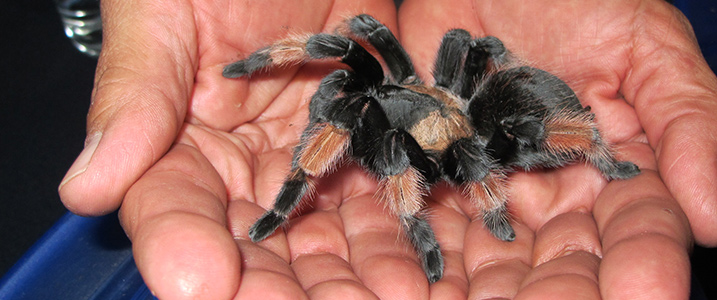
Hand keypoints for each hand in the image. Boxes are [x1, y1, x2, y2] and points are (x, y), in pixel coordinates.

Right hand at [58, 0, 422, 298]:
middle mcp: (244, 159)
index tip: (204, 284)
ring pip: (327, 228)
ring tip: (384, 297)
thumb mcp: (161, 11)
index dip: (185, 249)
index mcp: (177, 138)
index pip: (174, 209)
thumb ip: (133, 95)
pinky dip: (400, 220)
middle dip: (281, 284)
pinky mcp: (366, 133)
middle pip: (257, 240)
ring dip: (353, 269)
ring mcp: (309, 150)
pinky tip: (419, 258)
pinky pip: (382, 184)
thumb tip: (86, 188)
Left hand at [398, 0, 716, 297]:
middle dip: (552, 295)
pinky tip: (402, 280)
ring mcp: (486, 183)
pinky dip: (407, 247)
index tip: (643, 294)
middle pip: (557, 261)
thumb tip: (712, 221)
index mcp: (615, 172)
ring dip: (472, 289)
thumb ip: (689, 122)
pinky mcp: (430, 164)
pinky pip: (419, 211)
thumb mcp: (649, 46)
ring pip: (484, 253)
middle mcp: (551, 191)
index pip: (636, 231)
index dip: (642, 264)